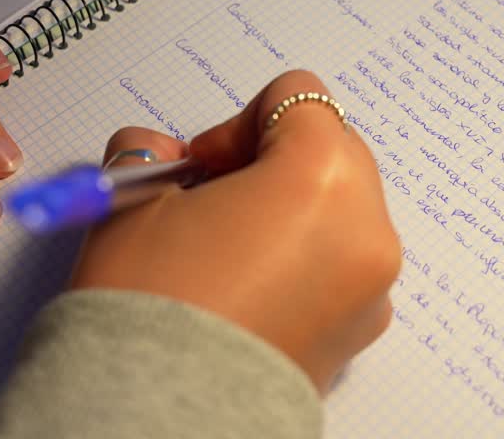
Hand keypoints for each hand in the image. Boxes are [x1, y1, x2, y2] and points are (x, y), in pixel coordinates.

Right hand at [73, 70, 400, 392]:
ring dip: (291, 209)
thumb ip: (151, 152)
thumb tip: (163, 155)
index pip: (299, 96)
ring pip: (341, 207)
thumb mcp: (131, 200)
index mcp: (322, 177)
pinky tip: (246, 288)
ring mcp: (371, 284)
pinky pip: (342, 264)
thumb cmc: (149, 308)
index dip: (241, 121)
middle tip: (211, 199)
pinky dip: (305, 259)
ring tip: (226, 250)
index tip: (203, 163)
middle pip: (331, 149)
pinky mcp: (361, 329)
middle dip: (272, 161)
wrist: (156, 415)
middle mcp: (365, 227)